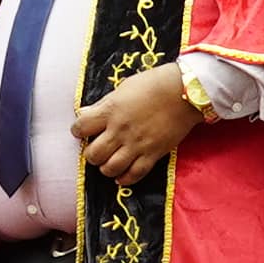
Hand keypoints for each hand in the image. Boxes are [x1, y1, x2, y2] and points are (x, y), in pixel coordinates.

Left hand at [70, 65, 210, 185]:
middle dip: (91, 154)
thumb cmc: (153, 84)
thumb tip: (85, 112)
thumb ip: (103, 104)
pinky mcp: (153, 154)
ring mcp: (136, 145)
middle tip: (97, 149)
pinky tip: (121, 176)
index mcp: (110, 111)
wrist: (184, 91)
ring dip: (105, 167)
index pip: (81, 127)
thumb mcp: (123, 88)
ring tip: (108, 162)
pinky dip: (124, 178)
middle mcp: (120, 131)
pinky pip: (134, 174)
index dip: (78, 130)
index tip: (82, 130)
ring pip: (110, 168)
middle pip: (93, 154)